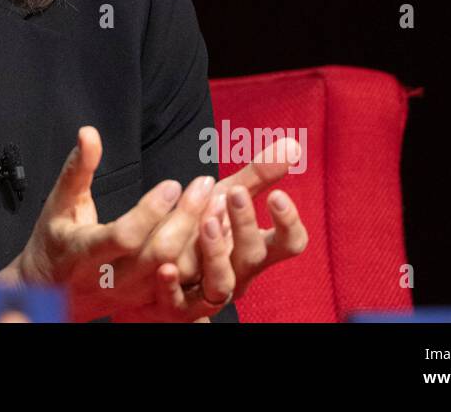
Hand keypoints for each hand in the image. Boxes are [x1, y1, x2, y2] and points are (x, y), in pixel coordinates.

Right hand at [0, 126, 223, 322]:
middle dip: (186, 219)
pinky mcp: (148, 300)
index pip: (125, 236)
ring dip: (200, 238)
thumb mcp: (61, 202)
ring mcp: (132, 293)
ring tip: (216, 203)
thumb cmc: (55, 240)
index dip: (151, 212)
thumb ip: (78, 168)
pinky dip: (202, 257)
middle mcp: (110, 278)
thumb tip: (88, 133)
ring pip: (176, 271)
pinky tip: (214, 230)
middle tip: (204, 185)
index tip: (173, 184)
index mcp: (84, 253)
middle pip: (158, 254)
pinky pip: (183, 283)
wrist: (51, 289)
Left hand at [115, 139, 309, 318]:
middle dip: (246, 225)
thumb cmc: (201, 233)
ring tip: (206, 220)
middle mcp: (237, 274)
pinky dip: (173, 286)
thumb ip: (257, 176)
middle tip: (233, 192)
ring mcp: (208, 293)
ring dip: (216, 251)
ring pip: (222, 284)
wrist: (158, 278)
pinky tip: (165, 267)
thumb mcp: (226, 200)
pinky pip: (178, 304)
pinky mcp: (176, 308)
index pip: (288, 245)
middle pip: (253, 257)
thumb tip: (292, 143)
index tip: (277, 195)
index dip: (288, 224)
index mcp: (254, 249)